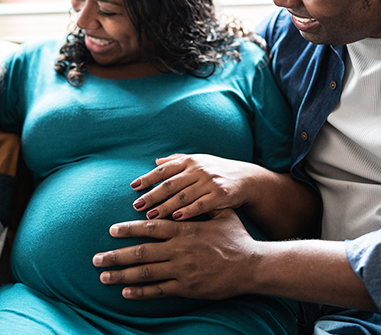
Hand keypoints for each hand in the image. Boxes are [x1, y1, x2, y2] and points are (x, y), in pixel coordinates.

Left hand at [92, 208, 257, 299]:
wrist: (252, 266)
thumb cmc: (236, 237)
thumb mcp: (221, 214)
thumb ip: (200, 205)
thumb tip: (186, 193)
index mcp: (185, 230)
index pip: (150, 228)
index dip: (129, 229)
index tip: (111, 230)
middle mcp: (179, 250)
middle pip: (140, 252)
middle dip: (115, 255)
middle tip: (96, 258)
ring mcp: (182, 270)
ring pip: (145, 273)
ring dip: (121, 275)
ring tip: (103, 276)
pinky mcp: (187, 288)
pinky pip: (158, 290)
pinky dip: (140, 292)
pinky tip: (125, 292)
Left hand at [130, 154, 259, 220]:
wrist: (248, 179)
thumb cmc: (218, 171)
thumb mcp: (199, 161)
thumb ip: (177, 161)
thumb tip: (155, 161)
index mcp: (191, 161)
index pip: (165, 169)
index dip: (148, 178)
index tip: (133, 186)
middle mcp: (199, 169)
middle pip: (170, 184)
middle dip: (152, 195)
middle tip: (136, 206)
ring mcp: (210, 182)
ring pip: (182, 196)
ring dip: (165, 206)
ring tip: (150, 216)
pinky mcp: (220, 195)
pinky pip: (200, 205)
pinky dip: (187, 212)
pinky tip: (174, 219)